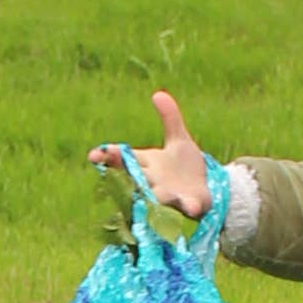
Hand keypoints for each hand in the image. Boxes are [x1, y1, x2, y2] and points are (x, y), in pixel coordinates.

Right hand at [86, 84, 210, 220]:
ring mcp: (169, 195)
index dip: (109, 156)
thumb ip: (170, 118)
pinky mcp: (189, 204)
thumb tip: (158, 94)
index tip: (94, 154)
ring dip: (152, 194)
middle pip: (135, 176)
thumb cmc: (185, 167)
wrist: (208, 189)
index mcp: (147, 162)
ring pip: (155, 195)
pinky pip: (187, 206)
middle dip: (124, 170)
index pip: (124, 158)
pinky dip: (190, 207)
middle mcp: (153, 181)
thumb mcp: (179, 140)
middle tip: (110, 162)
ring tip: (148, 193)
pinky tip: (193, 208)